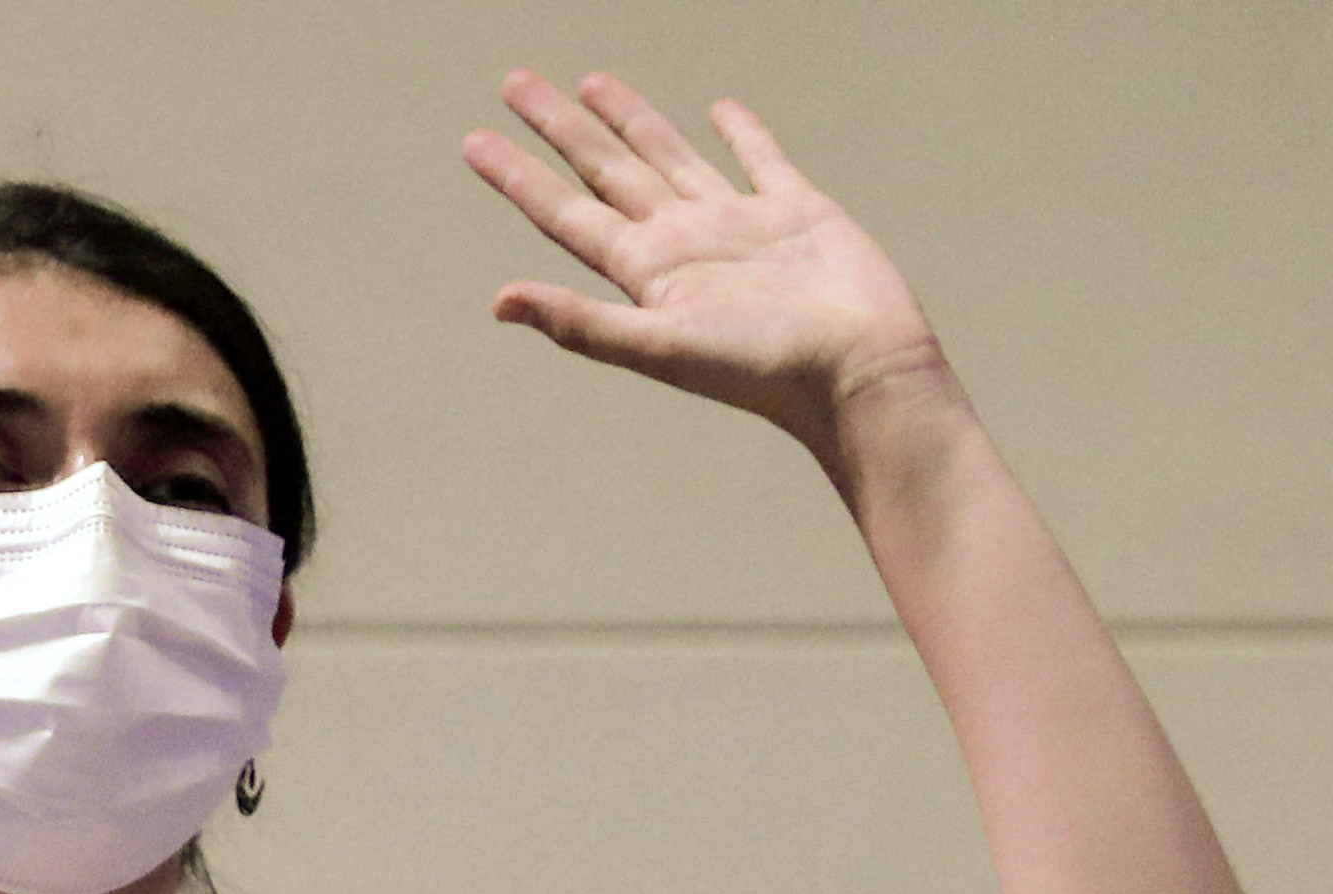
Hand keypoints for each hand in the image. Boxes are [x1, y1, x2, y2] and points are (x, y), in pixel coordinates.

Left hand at [465, 71, 949, 462]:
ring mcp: (737, 225)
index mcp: (645, 272)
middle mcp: (682, 243)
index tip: (473, 141)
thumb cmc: (762, 369)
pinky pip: (760, 159)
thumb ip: (582, 323)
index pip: (564, 212)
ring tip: (590, 83)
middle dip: (560, 129)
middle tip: (514, 83)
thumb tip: (498, 302)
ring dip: (629, 120)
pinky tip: (720, 111)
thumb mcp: (660, 346)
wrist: (859, 371)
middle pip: (604, 171)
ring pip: (669, 155)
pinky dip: (739, 133)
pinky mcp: (796, 211)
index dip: (517, 176)